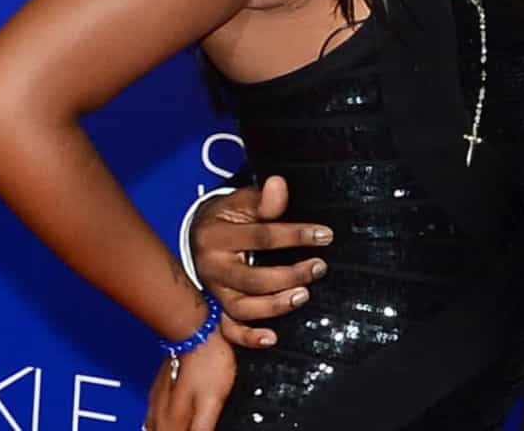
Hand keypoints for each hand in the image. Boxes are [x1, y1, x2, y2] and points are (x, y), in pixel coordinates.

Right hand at [143, 332, 233, 430]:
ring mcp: (157, 403)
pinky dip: (158, 430)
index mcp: (172, 422)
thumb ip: (201, 429)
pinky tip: (164, 429)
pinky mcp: (160, 393)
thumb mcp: (212, 403)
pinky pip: (153, 422)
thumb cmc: (207, 363)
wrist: (195, 332)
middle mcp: (159, 416)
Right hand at [191, 177, 332, 346]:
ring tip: (303, 295)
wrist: (199, 236)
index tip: (325, 235)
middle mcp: (212, 268)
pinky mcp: (217, 308)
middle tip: (318, 267)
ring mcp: (214, 292)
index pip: (261, 237)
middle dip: (290, 275)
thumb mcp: (241, 201)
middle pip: (252, 279)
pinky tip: (272, 338)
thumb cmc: (228, 217)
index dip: (296, 236)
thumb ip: (263, 199)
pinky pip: (229, 330)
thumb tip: (278, 184)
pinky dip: (249, 337)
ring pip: (242, 308)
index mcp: (217, 236)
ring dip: (275, 306)